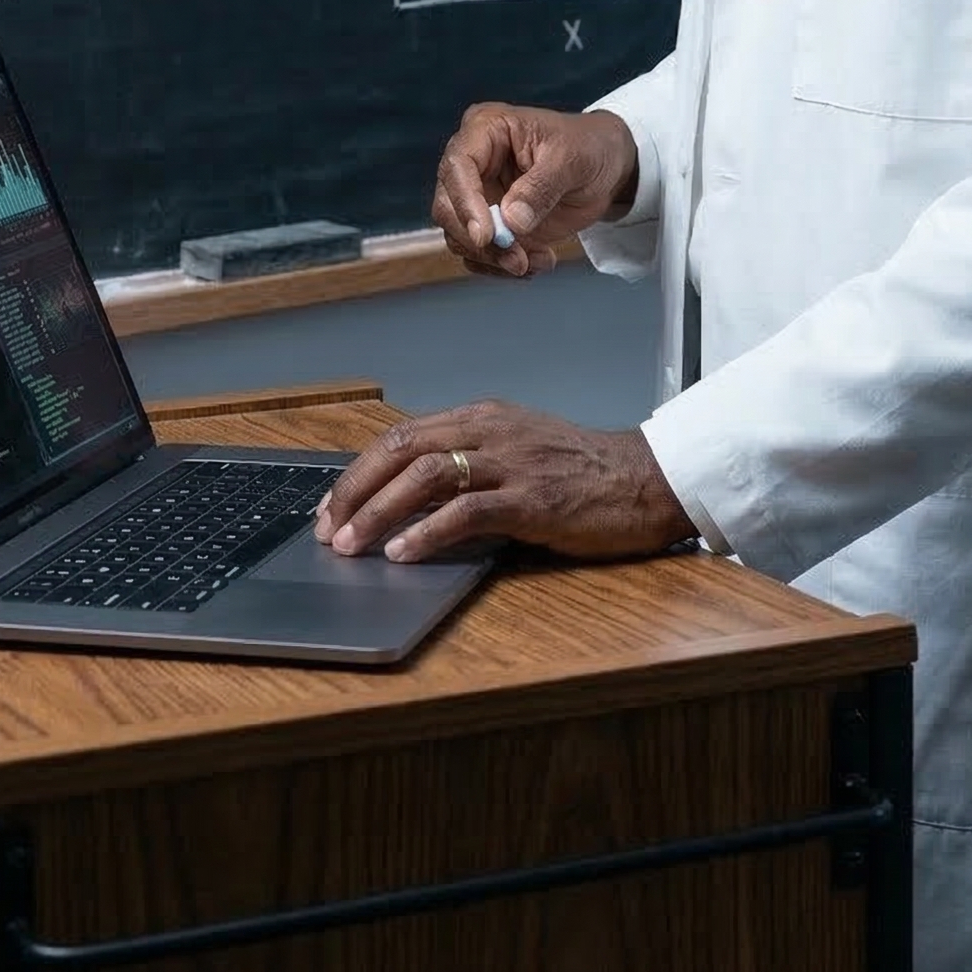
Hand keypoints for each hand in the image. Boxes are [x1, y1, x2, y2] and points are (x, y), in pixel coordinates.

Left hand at [315, 400, 694, 562]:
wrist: (644, 480)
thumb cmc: (581, 471)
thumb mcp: (516, 452)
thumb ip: (468, 466)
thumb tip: (407, 502)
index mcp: (481, 417)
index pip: (402, 436)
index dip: (359, 472)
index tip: (332, 506)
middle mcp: (490, 430)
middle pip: (402, 449)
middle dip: (355, 490)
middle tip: (328, 529)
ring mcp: (512, 463)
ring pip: (427, 476)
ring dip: (380, 512)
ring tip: (353, 545)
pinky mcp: (533, 500)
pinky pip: (467, 512)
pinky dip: (427, 533)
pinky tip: (403, 554)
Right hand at [432, 101, 638, 277]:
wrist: (606, 166)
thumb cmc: (587, 147)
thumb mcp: (572, 159)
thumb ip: (541, 188)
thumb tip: (511, 221)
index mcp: (486, 129)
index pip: (457, 166)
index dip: (465, 202)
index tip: (486, 236)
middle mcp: (474, 163)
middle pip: (448, 207)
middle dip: (479, 240)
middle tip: (516, 259)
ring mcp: (479, 196)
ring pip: (461, 237)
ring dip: (495, 259)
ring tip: (538, 260)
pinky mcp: (491, 225)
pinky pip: (480, 254)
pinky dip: (503, 267)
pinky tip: (539, 261)